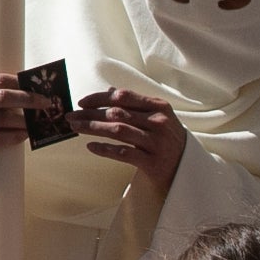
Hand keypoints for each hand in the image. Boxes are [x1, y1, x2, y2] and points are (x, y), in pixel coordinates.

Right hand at [0, 74, 48, 232]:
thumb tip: (29, 91)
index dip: (21, 83)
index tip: (40, 89)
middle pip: (1, 97)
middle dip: (28, 100)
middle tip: (46, 104)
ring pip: (1, 119)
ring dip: (23, 122)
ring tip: (37, 124)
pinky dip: (13, 137)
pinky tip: (24, 136)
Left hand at [72, 89, 186, 200]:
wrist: (189, 169)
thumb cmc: (167, 139)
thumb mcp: (157, 117)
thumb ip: (136, 104)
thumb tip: (109, 90)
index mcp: (159, 107)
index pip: (123, 97)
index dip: (99, 98)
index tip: (81, 102)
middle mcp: (159, 123)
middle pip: (117, 113)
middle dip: (90, 114)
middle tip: (70, 116)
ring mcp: (157, 143)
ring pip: (118, 131)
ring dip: (92, 128)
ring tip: (75, 128)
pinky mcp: (154, 163)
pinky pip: (124, 153)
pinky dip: (105, 149)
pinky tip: (91, 146)